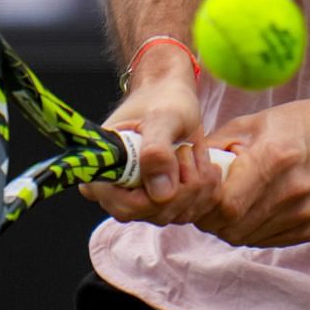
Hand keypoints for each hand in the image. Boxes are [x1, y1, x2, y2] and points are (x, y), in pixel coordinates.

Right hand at [78, 54, 225, 224]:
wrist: (173, 95)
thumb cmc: (162, 100)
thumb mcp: (163, 118)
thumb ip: (157, 151)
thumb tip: (161, 194)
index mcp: (102, 174)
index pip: (128, 207)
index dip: (159, 194)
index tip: (178, 158)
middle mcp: (117, 194)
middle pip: (155, 213)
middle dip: (184, 185)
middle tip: (189, 149)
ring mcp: (142, 201)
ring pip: (177, 214)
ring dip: (199, 184)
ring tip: (196, 150)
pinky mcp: (164, 202)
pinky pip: (191, 211)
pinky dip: (207, 189)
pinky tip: (205, 164)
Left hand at [198, 93, 309, 246]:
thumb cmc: (301, 124)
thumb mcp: (255, 122)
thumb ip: (216, 147)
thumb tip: (180, 167)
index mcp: (276, 158)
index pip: (225, 204)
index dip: (204, 203)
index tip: (199, 192)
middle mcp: (293, 191)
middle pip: (232, 227)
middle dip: (211, 218)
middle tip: (207, 201)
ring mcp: (305, 214)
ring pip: (246, 238)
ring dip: (229, 226)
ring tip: (231, 201)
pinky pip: (266, 240)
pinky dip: (251, 229)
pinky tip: (254, 208)